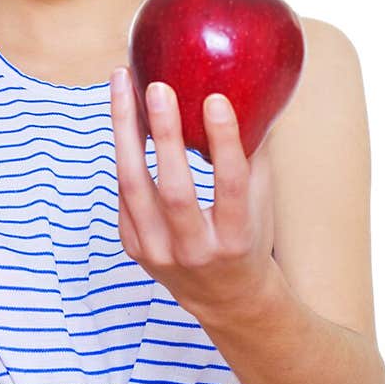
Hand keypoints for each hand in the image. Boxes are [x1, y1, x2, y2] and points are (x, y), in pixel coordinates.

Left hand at [109, 67, 275, 323]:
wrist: (225, 300)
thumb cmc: (249, 240)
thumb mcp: (262, 205)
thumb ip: (255, 155)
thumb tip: (257, 92)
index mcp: (235, 240)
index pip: (230, 187)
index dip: (224, 142)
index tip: (216, 99)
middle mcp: (194, 250)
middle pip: (173, 189)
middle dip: (164, 134)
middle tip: (157, 86)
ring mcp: (158, 253)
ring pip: (133, 186)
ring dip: (125, 131)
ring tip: (122, 83)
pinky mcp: (134, 247)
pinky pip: (124, 192)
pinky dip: (124, 150)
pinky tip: (123, 114)